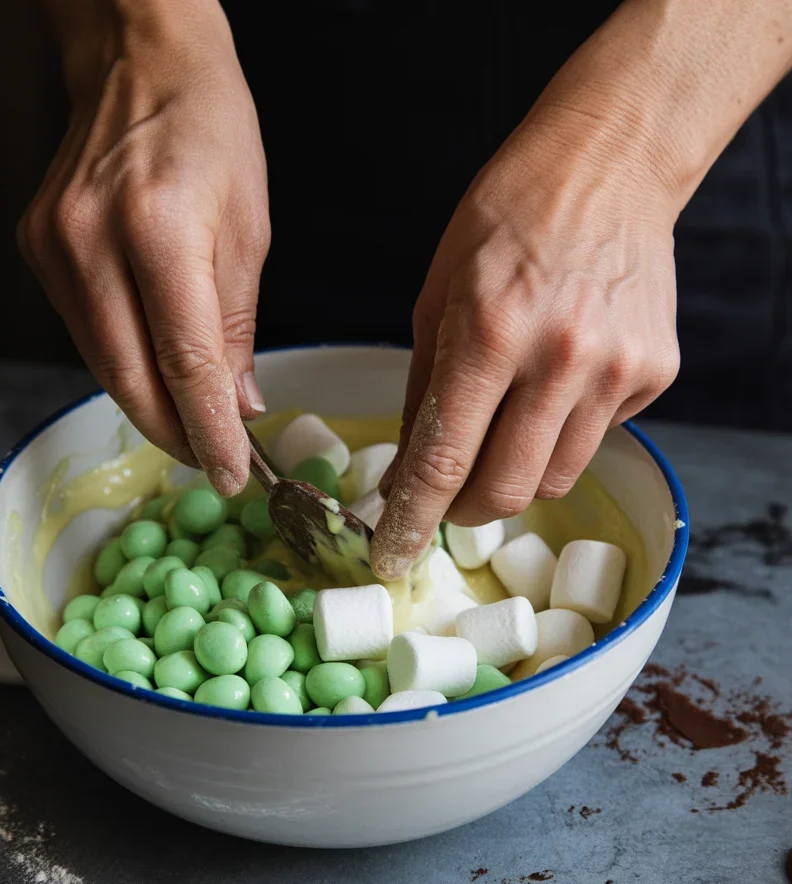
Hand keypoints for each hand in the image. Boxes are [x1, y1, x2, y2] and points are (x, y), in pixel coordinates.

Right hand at [18, 2, 268, 494]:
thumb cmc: (210, 133)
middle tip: (212, 462)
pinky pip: (85, 333)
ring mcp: (56, 247)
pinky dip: (123, 363)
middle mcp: (94, 241)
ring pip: (104, 365)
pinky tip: (152, 371)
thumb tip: (236, 406)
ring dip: (149, 406)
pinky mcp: (38, 249)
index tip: (233, 475)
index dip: (210, 431)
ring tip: (190, 425)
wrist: (140, 64)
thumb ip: (237, 327)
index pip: (186, 364)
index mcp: (160, 230)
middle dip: (176, 435)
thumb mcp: (250, 230)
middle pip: (132, 379)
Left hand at [370, 105, 679, 581]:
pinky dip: (564, 432)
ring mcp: (615, 371)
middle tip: (446, 493)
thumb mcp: (437, 294)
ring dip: (515, 474)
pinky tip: (559, 380)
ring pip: (552, 481)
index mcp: (489, 332)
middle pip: (504, 492)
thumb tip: (411, 468)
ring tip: (506, 424)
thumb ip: (424, 389)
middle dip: (463, 509)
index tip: (391, 556)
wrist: (611, 165)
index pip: (443, 460)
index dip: (411, 520)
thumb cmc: (509, 218)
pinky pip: (595, 440)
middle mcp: (559, 359)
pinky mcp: (653, 374)